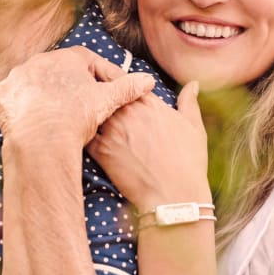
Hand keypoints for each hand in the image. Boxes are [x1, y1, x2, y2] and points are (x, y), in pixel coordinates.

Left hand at [0, 46, 154, 150]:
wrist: (42, 138)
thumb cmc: (76, 116)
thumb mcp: (107, 100)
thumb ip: (127, 87)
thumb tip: (148, 80)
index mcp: (66, 58)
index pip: (87, 60)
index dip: (100, 74)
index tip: (107, 89)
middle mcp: (39, 61)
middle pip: (59, 70)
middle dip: (70, 84)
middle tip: (80, 104)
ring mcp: (17, 77)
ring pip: (35, 83)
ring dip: (44, 94)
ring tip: (55, 114)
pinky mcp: (2, 95)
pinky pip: (13, 97)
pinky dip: (21, 106)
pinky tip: (30, 118)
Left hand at [86, 82, 211, 209]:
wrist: (174, 196)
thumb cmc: (188, 162)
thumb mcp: (194, 127)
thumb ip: (189, 102)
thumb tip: (194, 84)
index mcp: (147, 103)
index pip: (121, 79)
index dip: (111, 79)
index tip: (107, 83)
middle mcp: (127, 112)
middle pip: (101, 91)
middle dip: (93, 90)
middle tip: (86, 91)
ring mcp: (112, 131)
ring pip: (90, 111)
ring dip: (85, 110)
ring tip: (79, 110)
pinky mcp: (101, 152)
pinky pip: (83, 135)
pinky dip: (80, 132)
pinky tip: (80, 134)